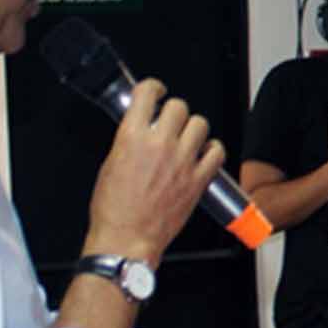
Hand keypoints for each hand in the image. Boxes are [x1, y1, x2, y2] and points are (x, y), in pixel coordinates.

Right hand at [84, 78, 221, 263]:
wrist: (126, 239)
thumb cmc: (113, 209)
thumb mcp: (110, 164)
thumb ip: (129, 141)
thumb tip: (140, 129)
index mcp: (132, 137)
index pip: (148, 93)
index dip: (154, 88)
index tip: (157, 92)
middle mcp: (160, 145)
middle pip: (179, 106)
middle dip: (174, 111)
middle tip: (170, 121)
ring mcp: (182, 161)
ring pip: (200, 124)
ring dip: (194, 127)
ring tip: (187, 137)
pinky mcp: (198, 180)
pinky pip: (217, 152)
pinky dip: (213, 149)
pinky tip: (204, 153)